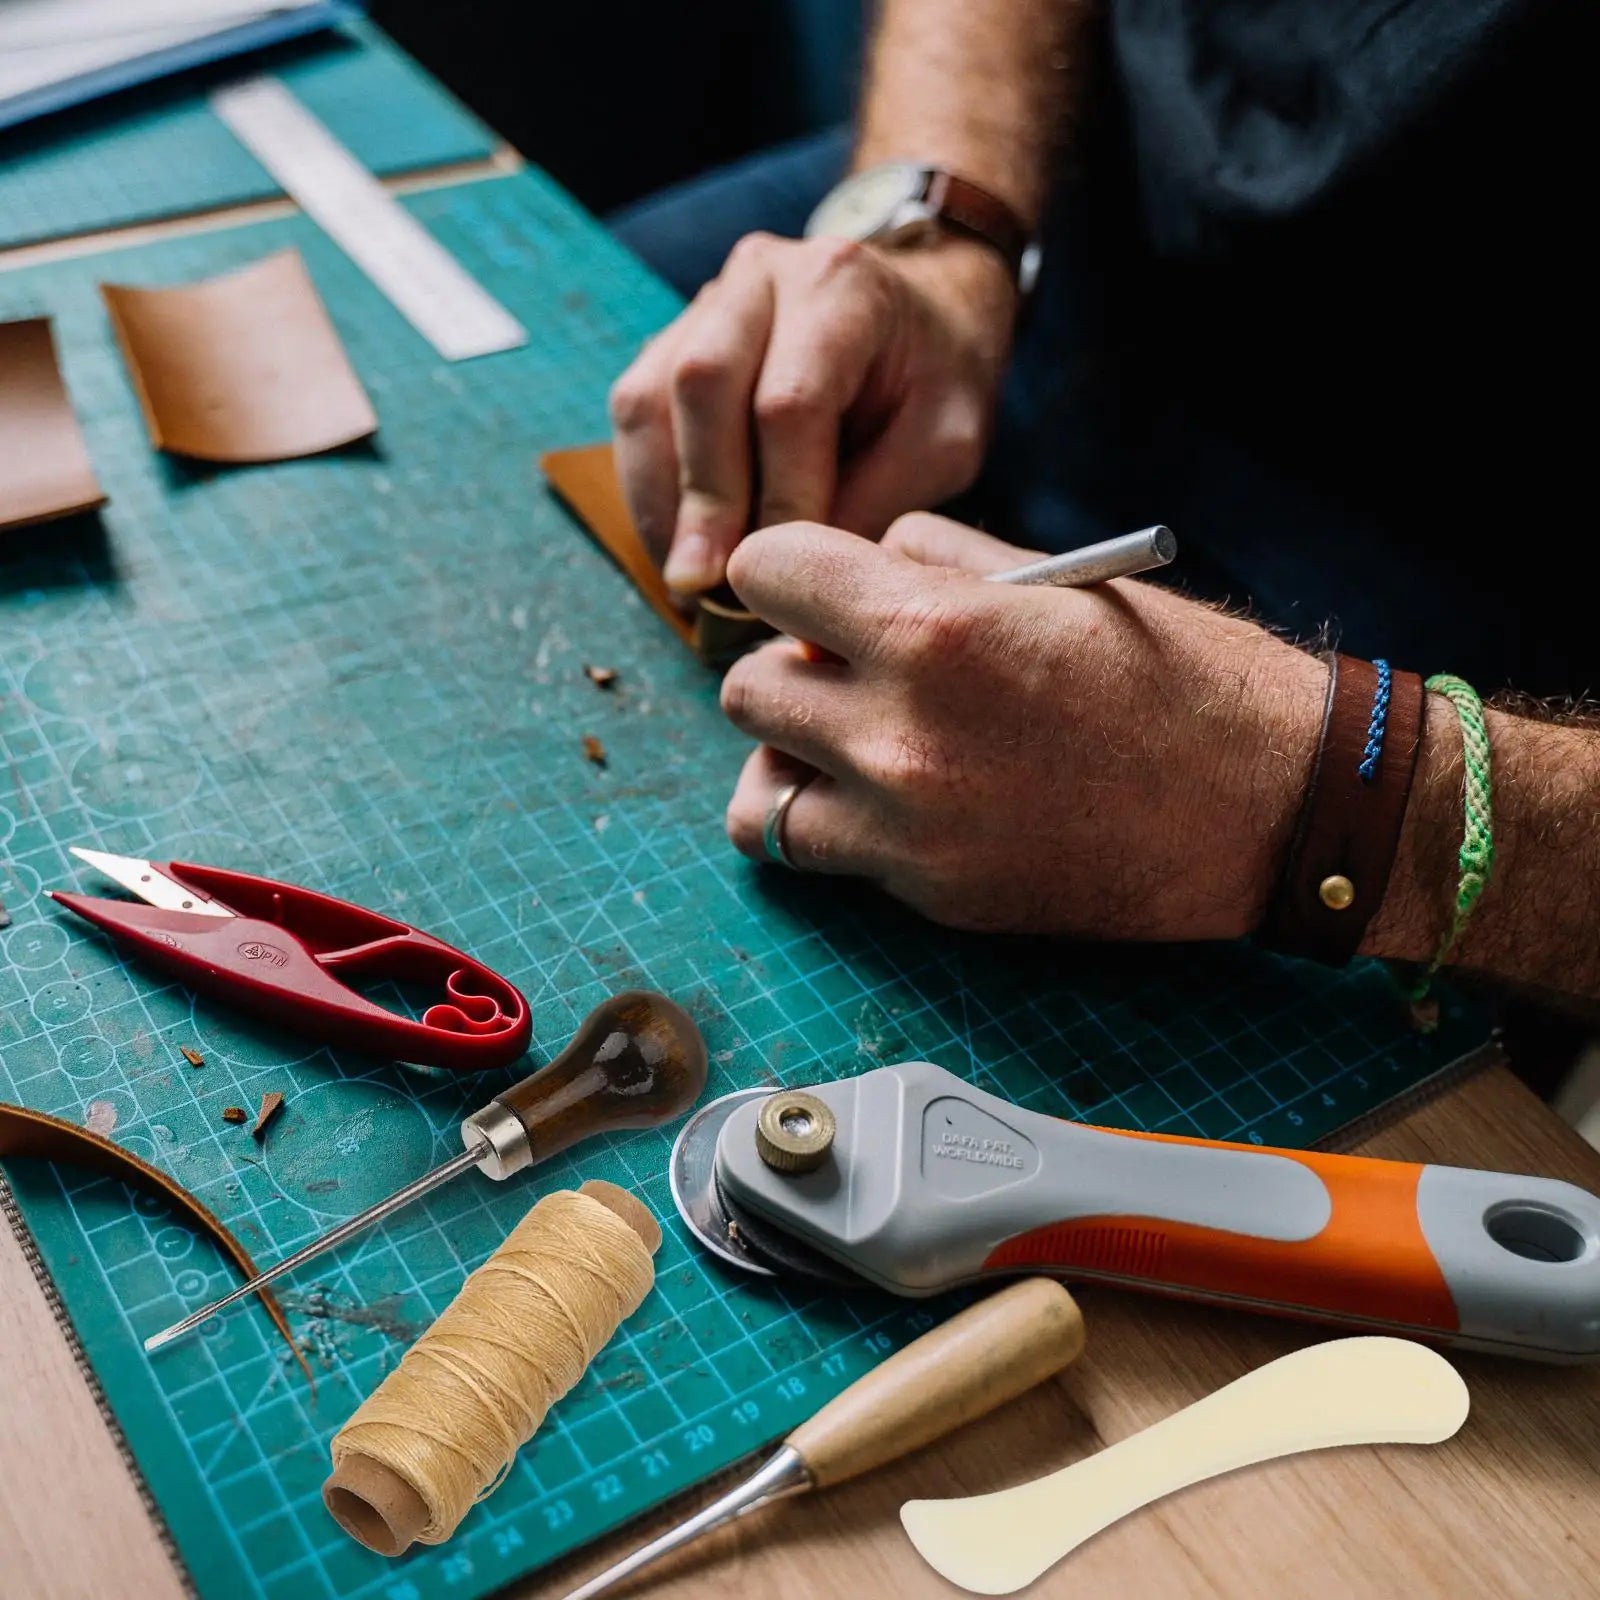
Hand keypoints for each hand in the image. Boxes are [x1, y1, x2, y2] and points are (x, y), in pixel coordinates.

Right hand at [608, 232, 1014, 593]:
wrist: (921, 311)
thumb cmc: (935, 380)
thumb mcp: (947, 440)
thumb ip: (881, 496)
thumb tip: (794, 568)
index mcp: (841, 287)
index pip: (790, 403)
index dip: (779, 497)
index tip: (784, 573)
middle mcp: (762, 275)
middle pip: (702, 385)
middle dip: (703, 499)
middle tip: (704, 586)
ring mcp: (708, 301)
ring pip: (649, 399)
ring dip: (660, 500)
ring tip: (685, 578)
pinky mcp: (674, 335)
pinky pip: (636, 412)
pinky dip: (648, 487)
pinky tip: (674, 544)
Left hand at [719, 515, 1327, 940]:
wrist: (1272, 806)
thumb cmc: (1183, 676)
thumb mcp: (1060, 580)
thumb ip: (936, 562)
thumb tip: (863, 564)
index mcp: (932, 628)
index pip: (761, 573)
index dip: (783, 572)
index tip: (811, 588)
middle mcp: (899, 732)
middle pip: (743, 686)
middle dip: (786, 666)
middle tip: (842, 669)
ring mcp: (909, 828)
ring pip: (755, 792)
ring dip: (789, 758)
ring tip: (847, 745)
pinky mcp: (931, 893)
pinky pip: (818, 855)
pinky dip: (829, 826)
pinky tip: (881, 803)